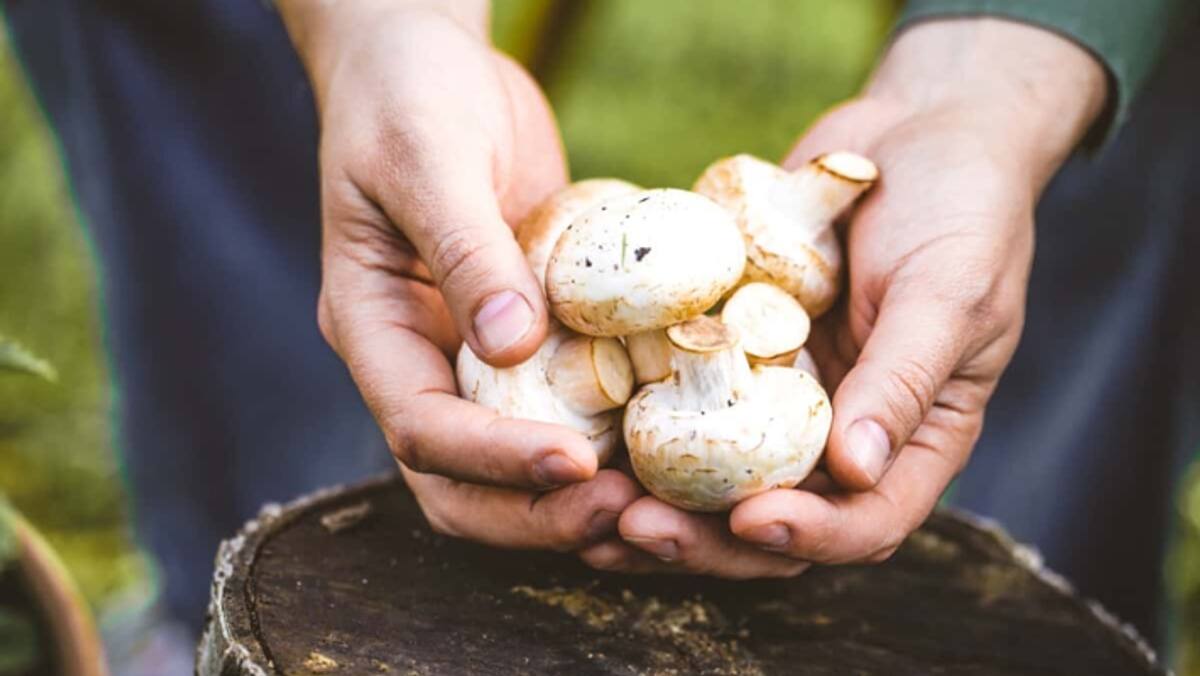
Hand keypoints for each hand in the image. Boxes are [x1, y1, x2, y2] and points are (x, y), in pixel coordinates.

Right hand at [278, 1, 641, 549]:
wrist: (429, 64)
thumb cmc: (409, 97)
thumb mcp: (428, 159)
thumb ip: (463, 248)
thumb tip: (511, 345)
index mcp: (372, 329)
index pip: (419, 429)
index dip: (493, 460)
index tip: (575, 464)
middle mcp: (419, 360)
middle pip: (461, 483)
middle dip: (537, 512)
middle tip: (626, 514)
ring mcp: (472, 356)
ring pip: (515, 461)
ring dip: (577, 496)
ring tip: (658, 502)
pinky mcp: (530, 336)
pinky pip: (565, 405)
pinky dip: (609, 437)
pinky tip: (670, 437)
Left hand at [585, 18, 1106, 575]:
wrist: (913, 133)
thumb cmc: (960, 210)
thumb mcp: (948, 292)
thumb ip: (903, 378)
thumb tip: (854, 471)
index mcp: (912, 440)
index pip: (867, 521)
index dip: (810, 538)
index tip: (750, 519)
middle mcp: (842, 434)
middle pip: (774, 519)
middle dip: (707, 540)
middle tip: (636, 528)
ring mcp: (783, 398)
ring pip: (716, 479)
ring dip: (658, 502)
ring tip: (590, 507)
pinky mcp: (734, 356)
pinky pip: (684, 404)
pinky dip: (638, 429)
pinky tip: (582, 437)